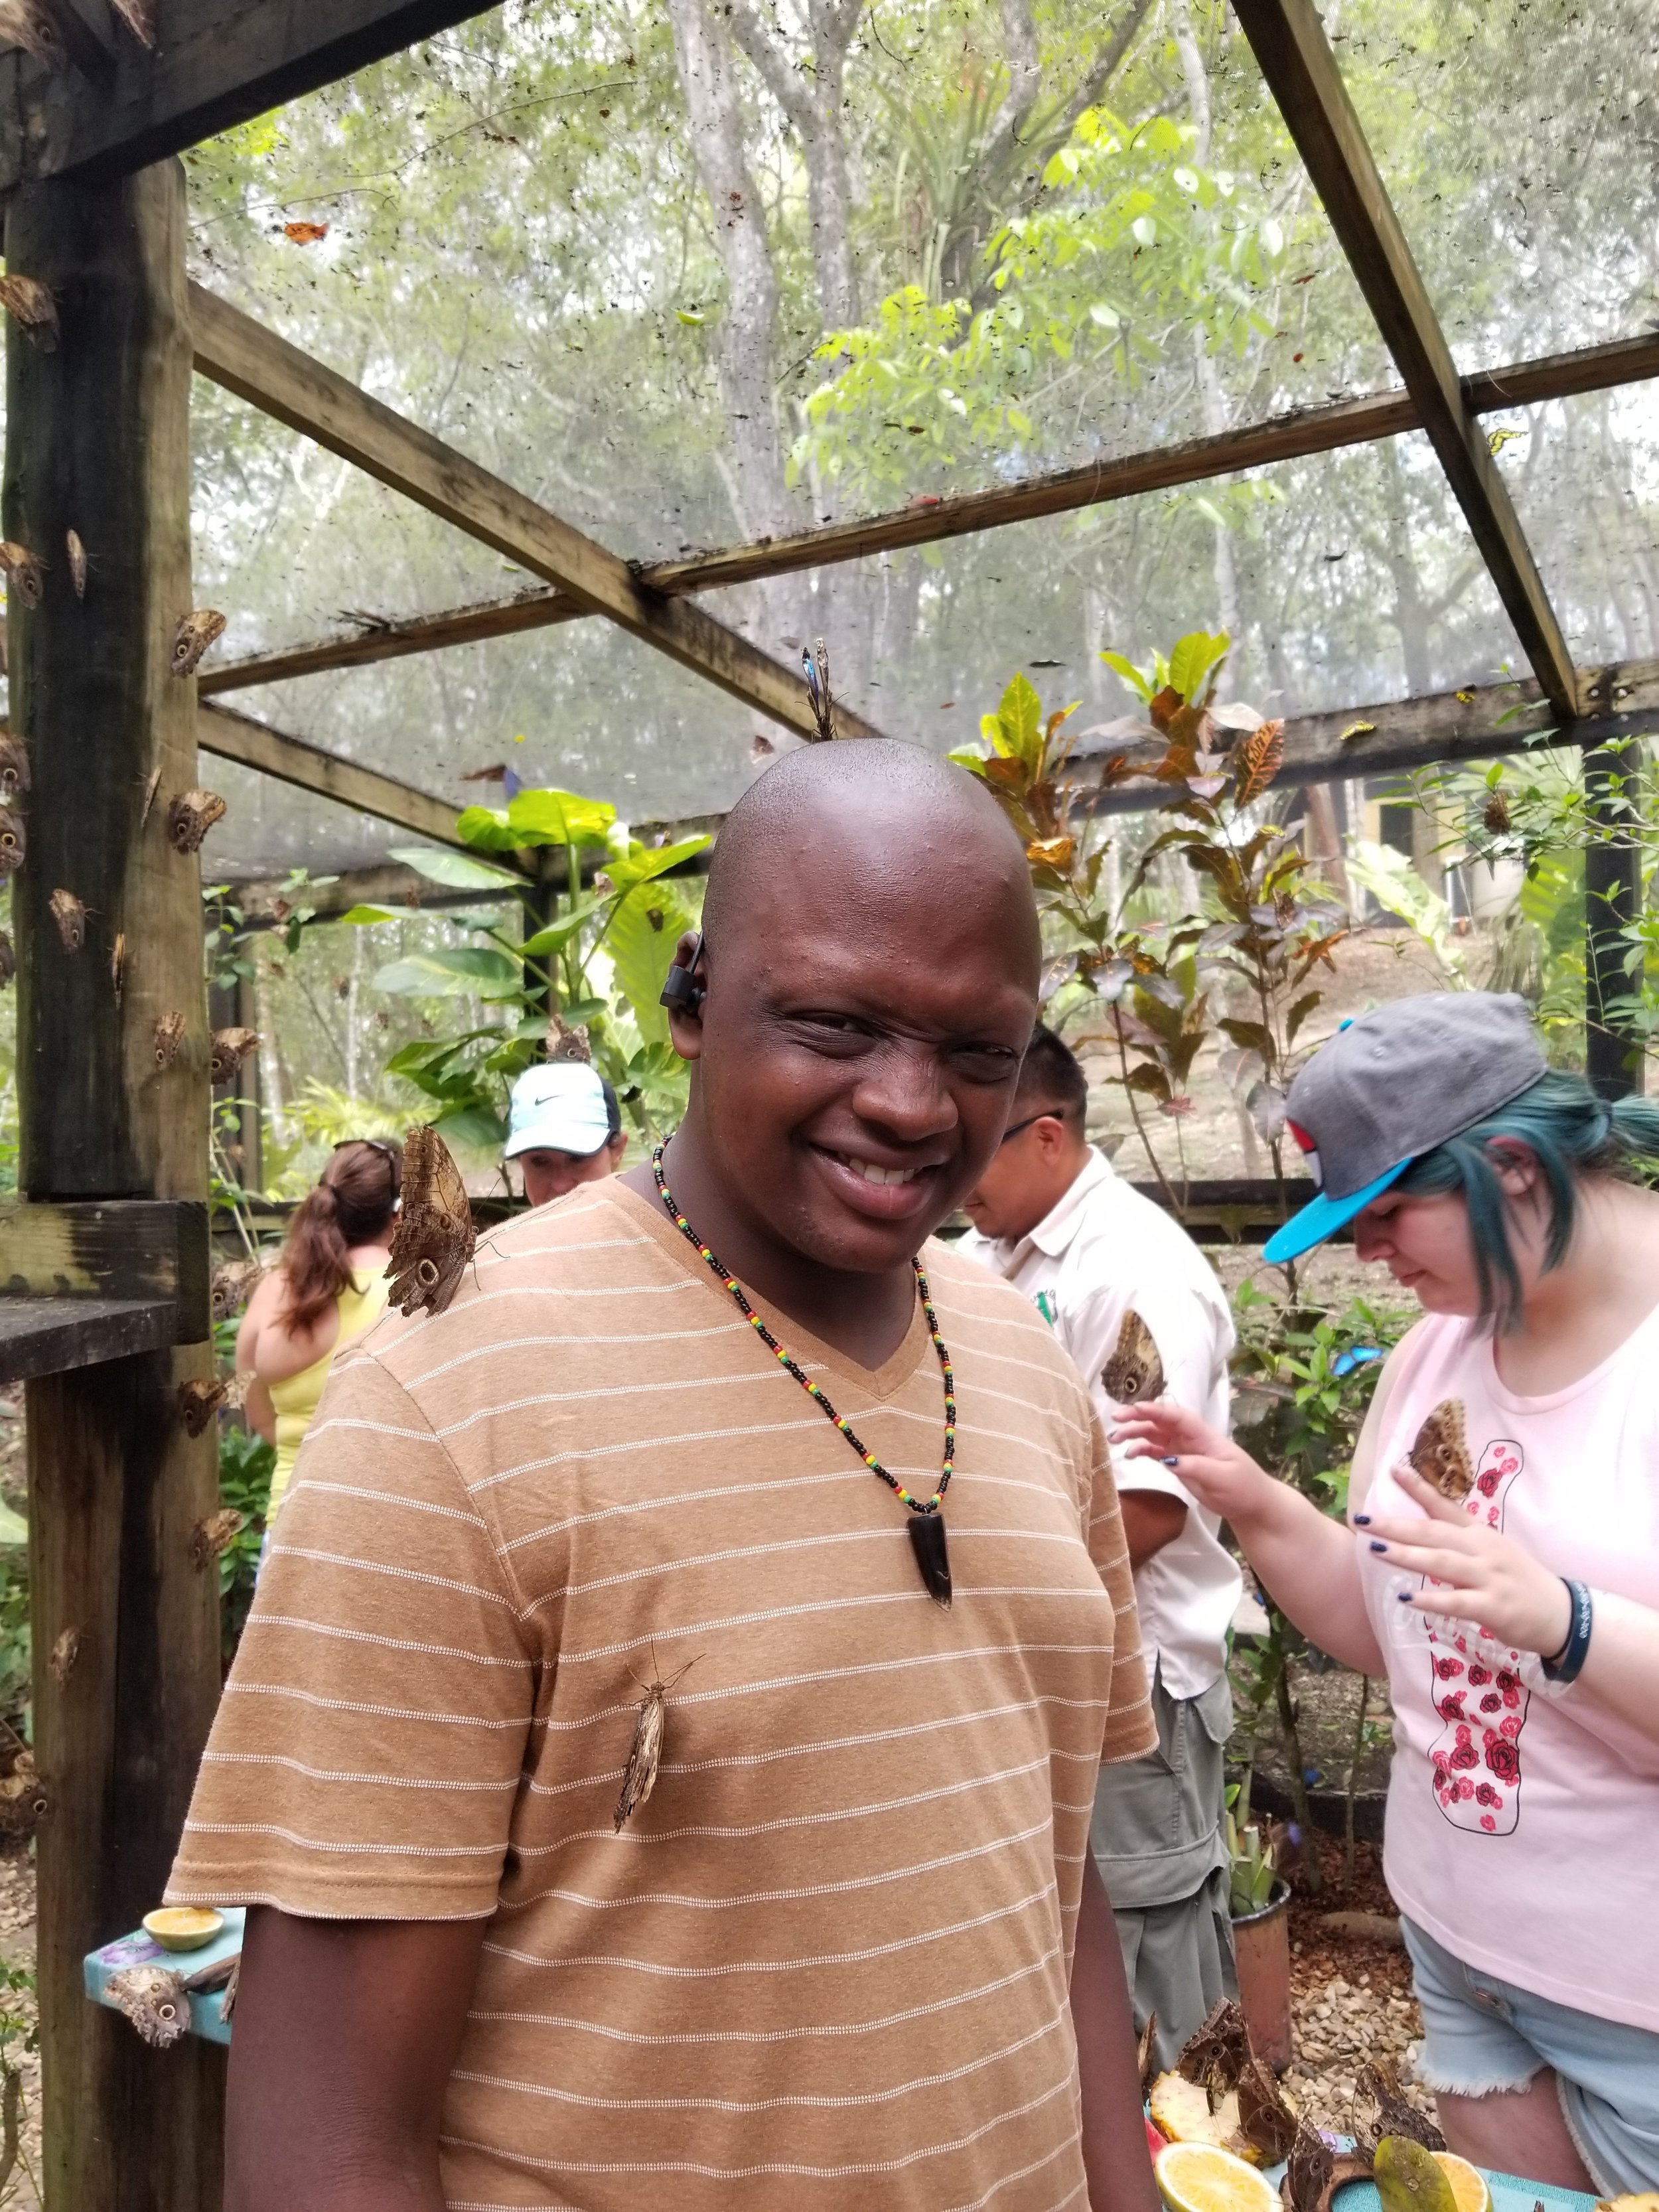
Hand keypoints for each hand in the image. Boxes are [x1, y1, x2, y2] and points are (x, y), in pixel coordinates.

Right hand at [1107, 1400, 1278, 1527]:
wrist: (1251, 1505)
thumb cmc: (1243, 1488)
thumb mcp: (1222, 1478)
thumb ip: (1196, 1468)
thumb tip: (1168, 1460)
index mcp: (1204, 1436)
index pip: (1178, 1417)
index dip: (1157, 1410)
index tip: (1135, 1409)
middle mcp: (1191, 1439)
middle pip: (1161, 1422)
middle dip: (1138, 1418)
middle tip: (1115, 1421)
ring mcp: (1184, 1450)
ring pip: (1155, 1434)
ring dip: (1135, 1433)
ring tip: (1114, 1439)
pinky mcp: (1180, 1463)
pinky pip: (1156, 1451)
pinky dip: (1141, 1449)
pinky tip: (1128, 1454)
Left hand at [1360, 1463, 1573, 1657]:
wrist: (1561, 1615)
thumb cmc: (1518, 1581)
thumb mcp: (1490, 1550)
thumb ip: (1458, 1538)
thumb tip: (1421, 1527)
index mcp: (1479, 1534)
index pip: (1445, 1506)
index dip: (1419, 1488)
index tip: (1393, 1469)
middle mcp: (1482, 1550)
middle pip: (1434, 1533)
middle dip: (1396, 1525)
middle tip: (1362, 1519)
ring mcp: (1489, 1577)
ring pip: (1442, 1562)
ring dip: (1407, 1555)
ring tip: (1375, 1549)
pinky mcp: (1494, 1607)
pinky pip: (1459, 1602)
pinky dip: (1433, 1599)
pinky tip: (1407, 1598)